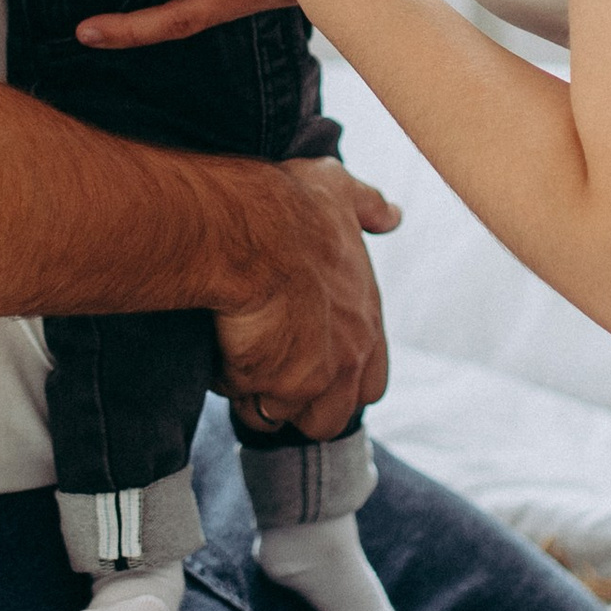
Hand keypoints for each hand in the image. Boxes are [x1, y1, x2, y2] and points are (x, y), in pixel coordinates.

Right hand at [215, 158, 399, 438]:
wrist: (253, 229)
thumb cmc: (294, 208)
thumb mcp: (341, 193)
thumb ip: (370, 207)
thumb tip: (393, 214)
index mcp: (367, 324)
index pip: (369, 386)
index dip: (340, 383)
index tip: (311, 364)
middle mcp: (346, 359)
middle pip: (328, 418)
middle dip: (299, 405)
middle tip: (269, 372)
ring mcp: (308, 378)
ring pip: (280, 415)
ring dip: (258, 397)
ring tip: (237, 361)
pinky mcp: (266, 383)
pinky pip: (239, 397)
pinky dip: (225, 380)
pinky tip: (217, 346)